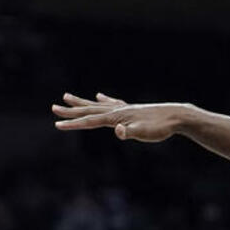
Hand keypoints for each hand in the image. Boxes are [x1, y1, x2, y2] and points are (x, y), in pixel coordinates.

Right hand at [51, 93, 187, 141]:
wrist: (176, 116)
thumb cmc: (160, 127)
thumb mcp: (144, 133)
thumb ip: (130, 133)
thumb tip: (118, 131)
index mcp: (116, 118)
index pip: (90, 121)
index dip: (73, 124)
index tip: (56, 125)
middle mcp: (117, 110)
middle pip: (89, 110)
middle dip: (71, 111)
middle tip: (53, 108)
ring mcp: (124, 108)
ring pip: (97, 105)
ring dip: (82, 102)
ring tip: (66, 96)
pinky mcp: (132, 109)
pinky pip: (113, 103)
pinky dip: (104, 100)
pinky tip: (99, 96)